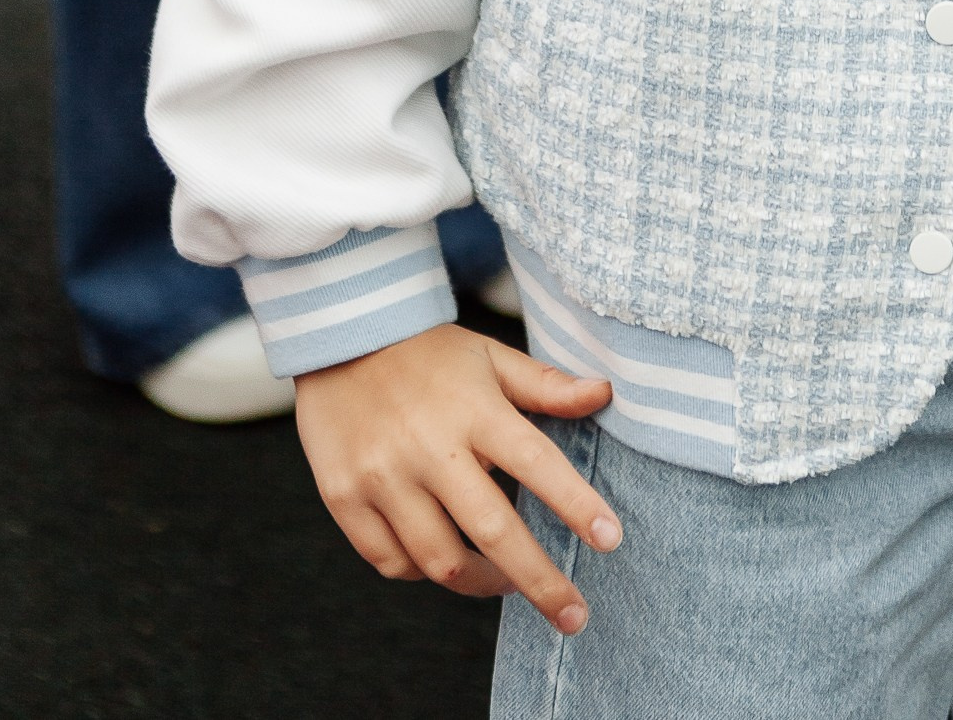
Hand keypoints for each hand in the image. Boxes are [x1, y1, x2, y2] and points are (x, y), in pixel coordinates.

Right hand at [295, 323, 618, 633]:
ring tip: (507, 584)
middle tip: (574, 617)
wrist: (340, 336)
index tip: (612, 540)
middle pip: (492, 531)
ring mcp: (381, 477)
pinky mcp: (343, 498)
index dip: (576, 504)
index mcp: (474, 408)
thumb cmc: (429, 353)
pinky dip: (422, 573)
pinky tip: (443, 560)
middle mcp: (428, 447)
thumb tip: (605, 393)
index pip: (537, 462)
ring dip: (481, 583)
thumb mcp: (490, 357)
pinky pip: (390, 561)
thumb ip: (546, 384)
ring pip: (439, 560)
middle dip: (539, 581)